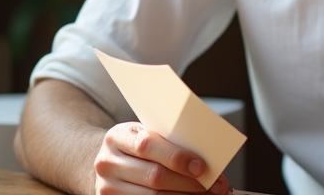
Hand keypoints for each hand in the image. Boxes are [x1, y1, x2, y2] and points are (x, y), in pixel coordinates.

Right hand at [94, 122, 228, 194]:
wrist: (107, 163)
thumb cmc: (133, 146)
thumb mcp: (143, 134)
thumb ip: (165, 140)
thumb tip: (203, 155)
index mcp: (117, 137)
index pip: (148, 145)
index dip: (177, 157)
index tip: (202, 166)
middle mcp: (107, 163)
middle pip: (154, 177)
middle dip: (189, 183)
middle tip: (216, 186)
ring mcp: (107, 188)